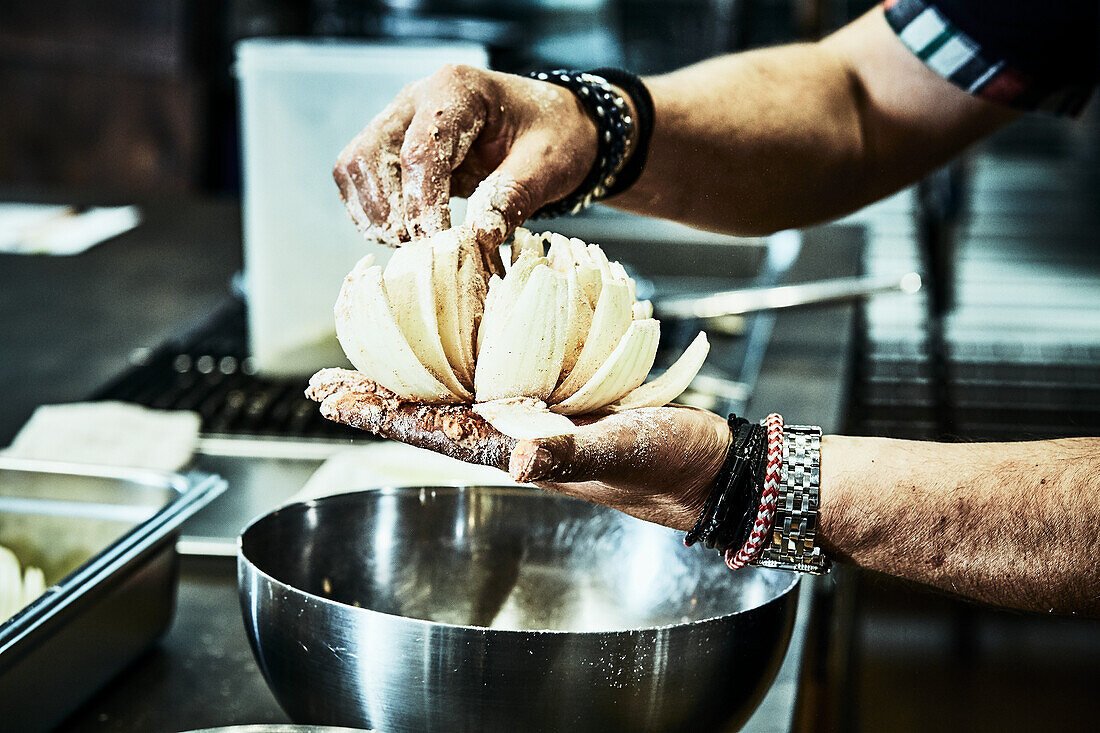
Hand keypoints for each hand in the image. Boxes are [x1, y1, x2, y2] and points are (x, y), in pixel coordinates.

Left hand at [307, 369, 730, 531]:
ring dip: (409, 376)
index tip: (331, 399)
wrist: (703, 467)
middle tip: (323, 382)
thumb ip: (570, 457)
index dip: (379, 414)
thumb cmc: (664, 466)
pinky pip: (500, 375)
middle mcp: (513, 434)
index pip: (431, 431)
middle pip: (430, 411)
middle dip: (376, 396)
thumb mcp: (619, 454)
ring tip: (368, 359)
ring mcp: (533, 417)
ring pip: (458, 393)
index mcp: (515, 450)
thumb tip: (517, 460)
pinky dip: (467, 355)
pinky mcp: (558, 399)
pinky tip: (455, 340)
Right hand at [333, 65, 597, 269]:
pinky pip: (361, 180)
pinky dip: (373, 212)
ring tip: (412, 245)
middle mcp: (417, 98)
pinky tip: (405, 235)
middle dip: (389, 209)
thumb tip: (478, 239)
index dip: (423, 202)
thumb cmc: (555, 138)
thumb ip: (512, 196)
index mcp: (457, 88)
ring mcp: (400, 122)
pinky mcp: (394, 148)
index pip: (421, 150)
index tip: (437, 242)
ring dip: (374, 213)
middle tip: (420, 249)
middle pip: (369, 154)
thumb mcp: (547, 165)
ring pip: (354, 167)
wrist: (555, 128)